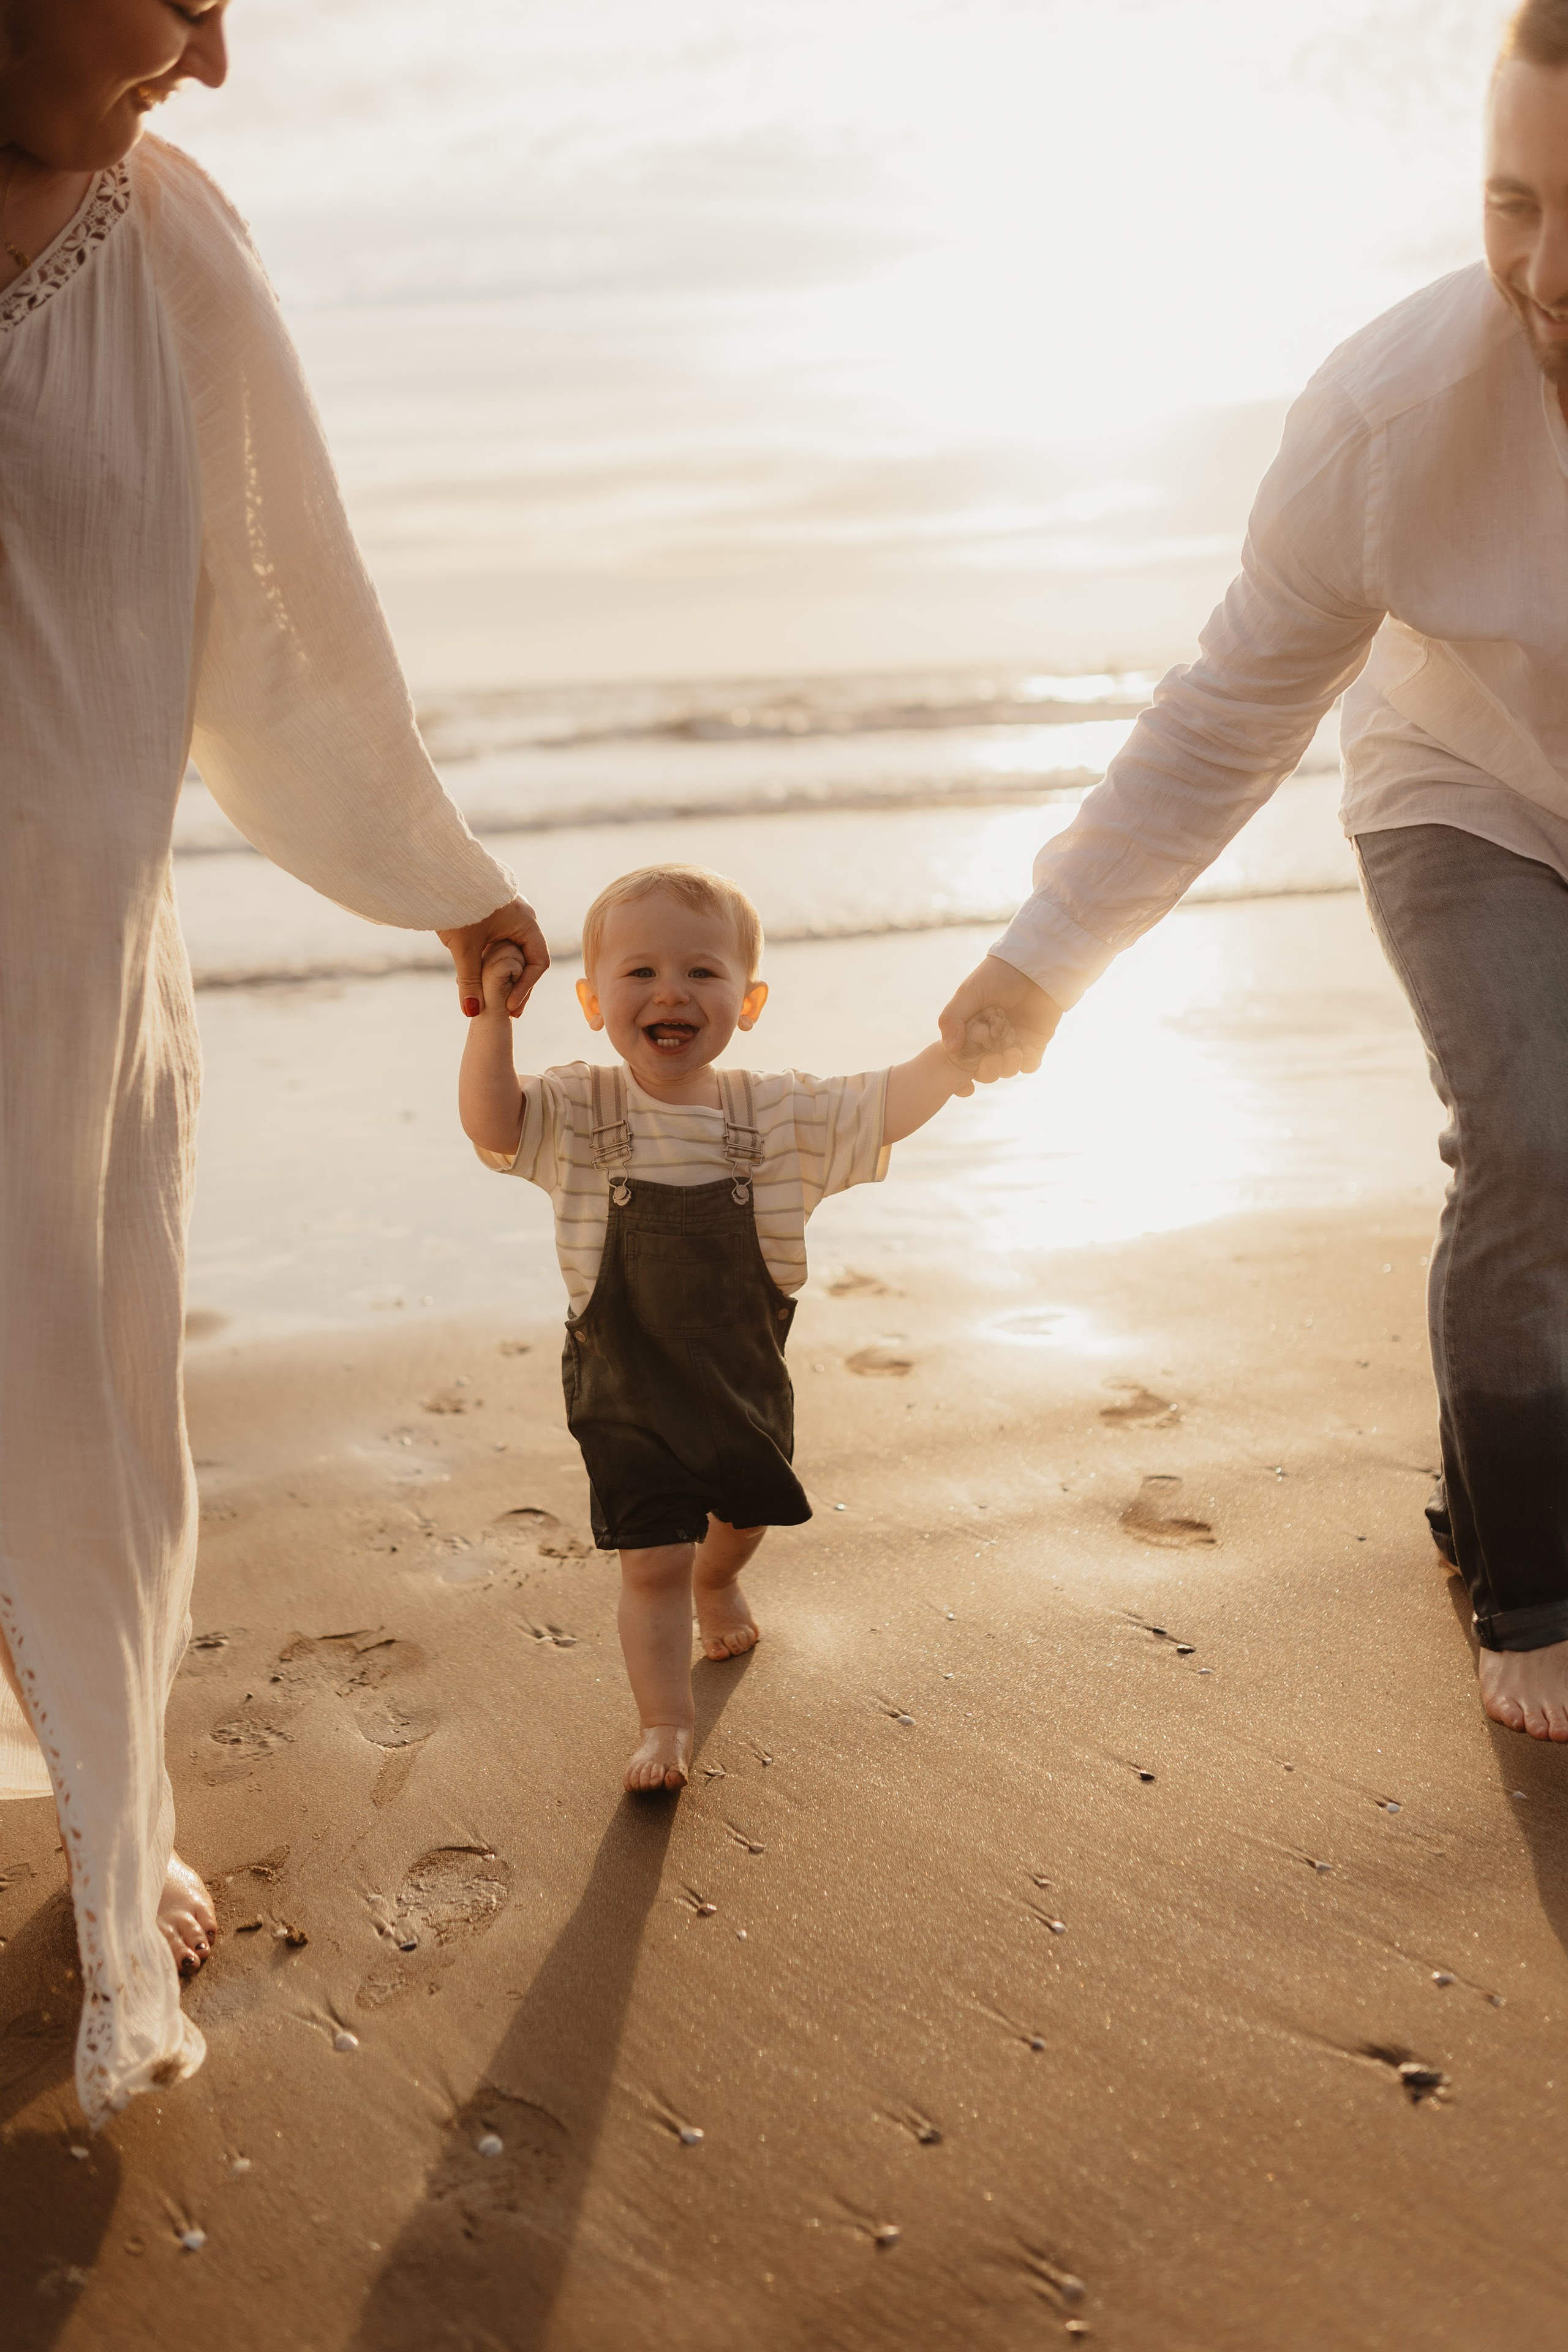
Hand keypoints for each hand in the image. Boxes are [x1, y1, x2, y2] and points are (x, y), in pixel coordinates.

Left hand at [439, 897, 548, 1018]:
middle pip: (526, 958)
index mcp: (526, 921)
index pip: (538, 962)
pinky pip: (499, 941)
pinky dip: (492, 960)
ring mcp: (507, 913)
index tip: (509, 1006)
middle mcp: (521, 916)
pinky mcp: (490, 913)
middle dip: (516, 986)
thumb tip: (472, 1012)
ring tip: (492, 997)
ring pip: (511, 951)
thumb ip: (470, 981)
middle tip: (508, 1011)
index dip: (525, 987)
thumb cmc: (458, 906)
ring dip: (503, 974)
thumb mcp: (464, 948)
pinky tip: (479, 975)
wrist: (437, 872)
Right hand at [938, 955, 1061, 1081]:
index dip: (964, 1069)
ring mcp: (1013, 1041)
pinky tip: (1026, 1050)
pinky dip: (1028, 1063)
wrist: (1035, 964)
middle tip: (992, 1060)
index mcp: (971, 1030)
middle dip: (988, 1071)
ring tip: (1013, 1052)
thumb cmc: (998, 974)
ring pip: (1008, 1069)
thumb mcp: (969, 993)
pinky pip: (1031, 1063)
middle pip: (985, 1069)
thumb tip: (949, 1049)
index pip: (964, 1059)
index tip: (969, 1068)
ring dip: (1008, 1067)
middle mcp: (991, 1039)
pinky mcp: (1035, 1041)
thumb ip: (952, 1018)